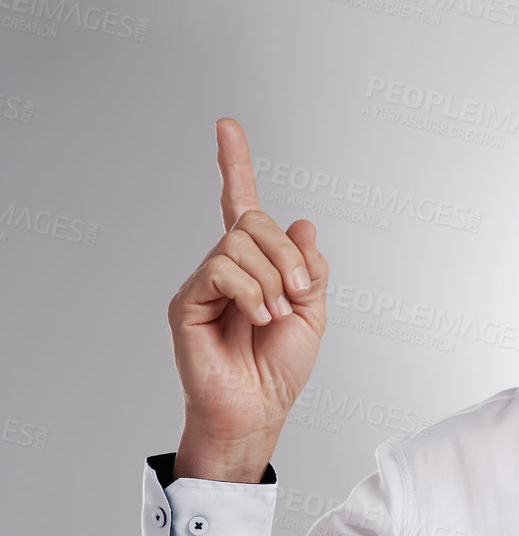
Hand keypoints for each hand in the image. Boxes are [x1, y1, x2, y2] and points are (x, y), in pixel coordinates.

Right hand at [168, 119, 327, 481]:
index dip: (234, 164)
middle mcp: (225, 266)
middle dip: (288, 255)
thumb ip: (309, 266)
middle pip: (254, 222)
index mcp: (256, 264)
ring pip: (238, 244)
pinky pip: (221, 270)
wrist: (259, 409)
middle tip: (299, 295)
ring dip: (272, 279)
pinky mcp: (188, 302)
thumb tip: (301, 223)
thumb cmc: (279, 367)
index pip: (241, 204)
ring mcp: (204, 282)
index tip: (226, 126)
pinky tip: (259, 319)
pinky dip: (251, 292)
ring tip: (277, 316)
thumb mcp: (313, 310)